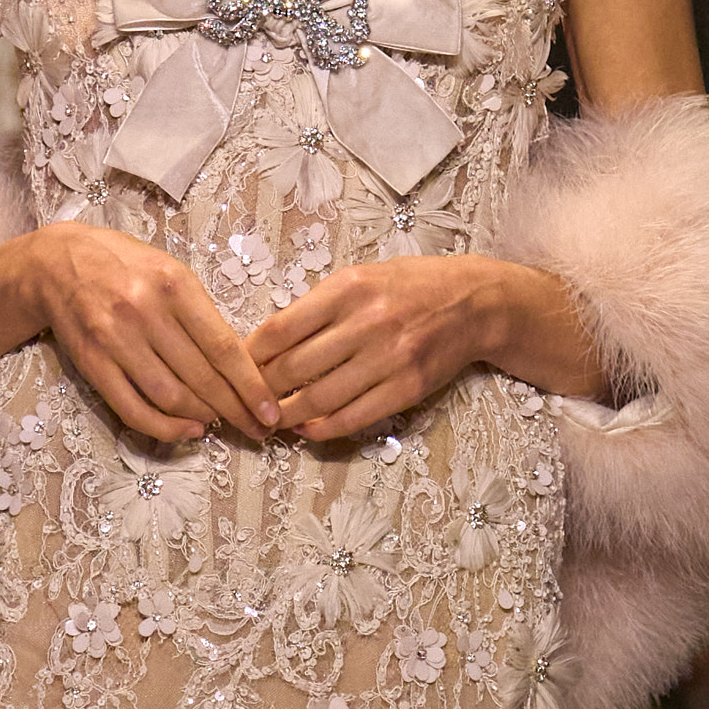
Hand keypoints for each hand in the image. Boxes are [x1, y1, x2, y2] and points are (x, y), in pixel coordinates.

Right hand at [32, 222, 276, 445]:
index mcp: (174, 285)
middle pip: (201, 378)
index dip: (250, 386)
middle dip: (236, 410)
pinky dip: (165, 428)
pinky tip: (188, 431)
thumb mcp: (171, 271)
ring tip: (222, 423)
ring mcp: (115, 341)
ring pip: (171, 397)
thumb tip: (238, 363)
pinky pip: (133, 409)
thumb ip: (201, 313)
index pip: (222, 347)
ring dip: (202, 418)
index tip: (270, 411)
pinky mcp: (93, 365)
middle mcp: (145, 313)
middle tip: (257, 429)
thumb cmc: (124, 265)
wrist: (57, 263)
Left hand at [251, 255, 516, 439]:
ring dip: (287, 416)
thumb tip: (268, 344)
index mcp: (348, 288)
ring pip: (319, 398)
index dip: (249, 356)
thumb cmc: (410, 286)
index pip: (280, 329)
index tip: (234, 369)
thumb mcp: (360, 278)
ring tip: (269, 421)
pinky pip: (353, 417)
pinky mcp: (407, 388)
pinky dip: (322, 428)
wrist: (475, 303)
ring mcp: (388, 358)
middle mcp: (367, 322)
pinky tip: (306, 429)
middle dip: (261, 391)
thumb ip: (318, 307)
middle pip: (294, 368)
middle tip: (244, 403)